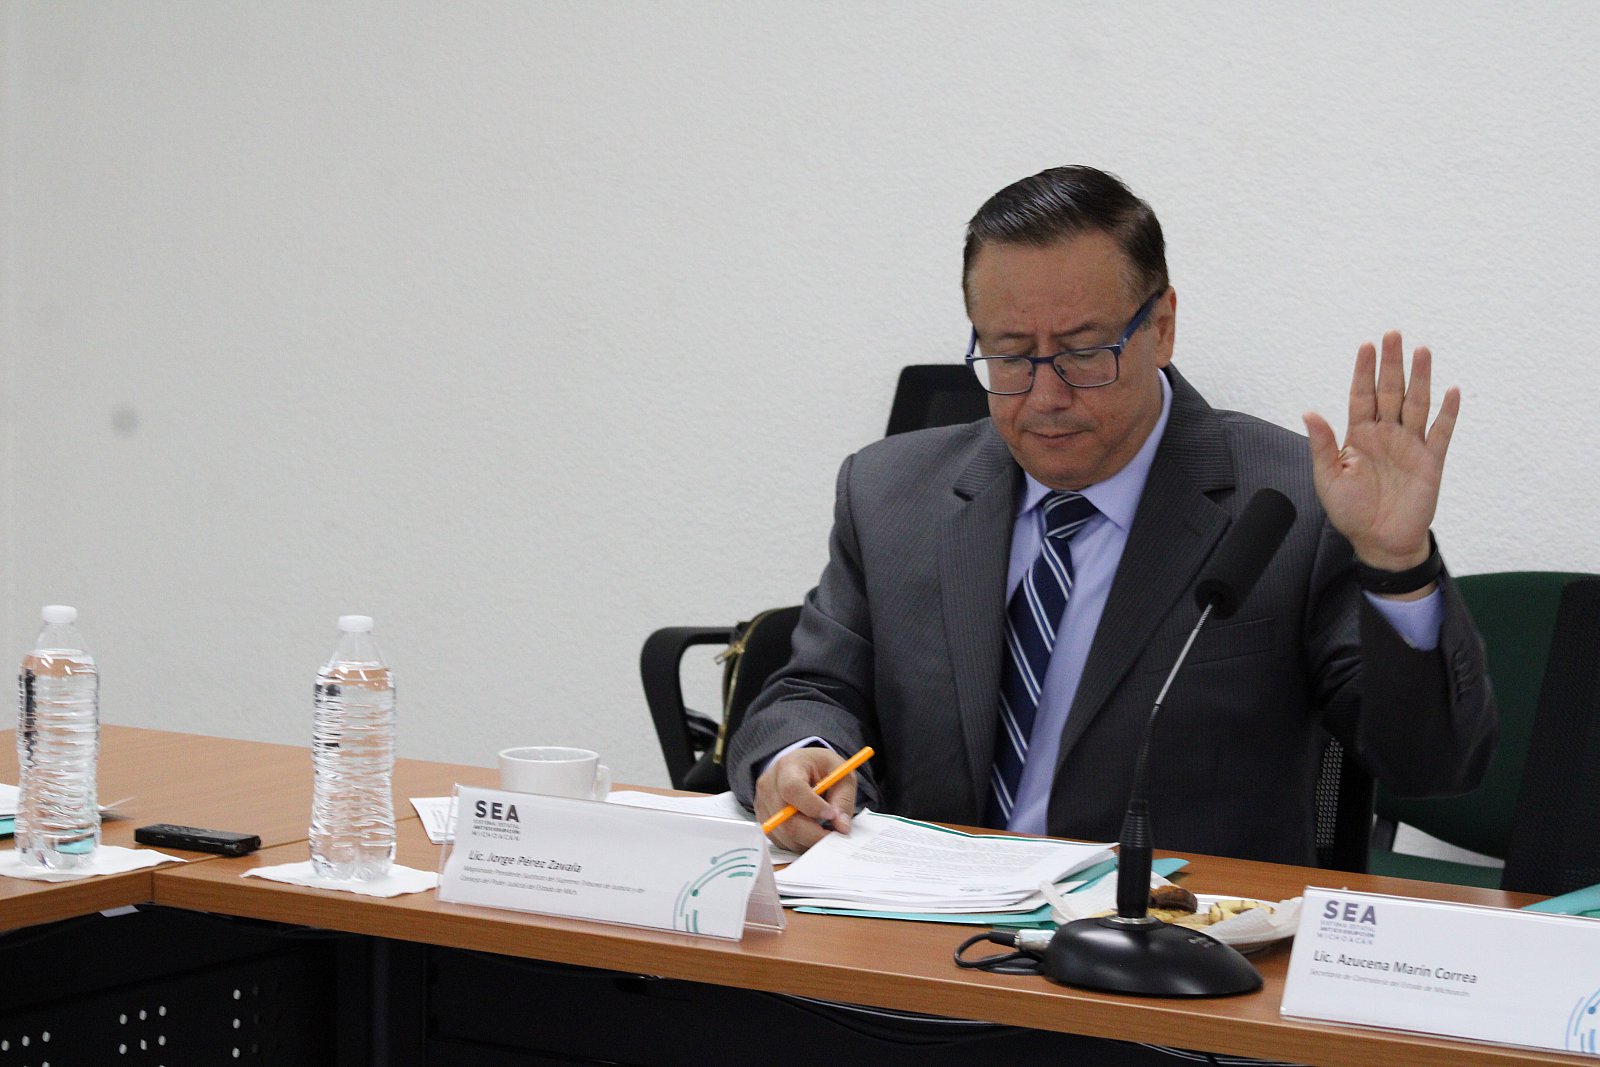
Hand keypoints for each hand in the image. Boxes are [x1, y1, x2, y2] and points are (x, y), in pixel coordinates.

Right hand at [754, 747, 856, 853]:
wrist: (801, 767)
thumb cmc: (820, 768)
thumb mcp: (840, 774)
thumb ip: (843, 799)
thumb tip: (841, 826)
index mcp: (788, 767)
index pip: (793, 789)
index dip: (812, 807)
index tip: (832, 815)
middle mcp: (769, 785)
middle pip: (786, 819)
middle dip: (814, 833)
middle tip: (834, 834)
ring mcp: (763, 805)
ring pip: (784, 835)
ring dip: (808, 840)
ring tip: (823, 829)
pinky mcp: (764, 821)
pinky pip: (781, 841)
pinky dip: (799, 842)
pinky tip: (810, 830)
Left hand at [1303, 330, 1458, 590]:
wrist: (1379, 541)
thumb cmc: (1350, 511)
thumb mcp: (1328, 477)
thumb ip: (1322, 444)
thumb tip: (1309, 412)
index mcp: (1359, 435)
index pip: (1361, 395)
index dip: (1363, 371)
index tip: (1366, 346)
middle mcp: (1386, 434)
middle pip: (1390, 391)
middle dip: (1391, 364)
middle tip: (1393, 334)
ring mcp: (1410, 445)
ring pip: (1416, 404)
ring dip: (1421, 378)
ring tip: (1422, 350)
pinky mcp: (1431, 461)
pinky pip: (1441, 433)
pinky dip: (1448, 413)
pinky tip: (1452, 391)